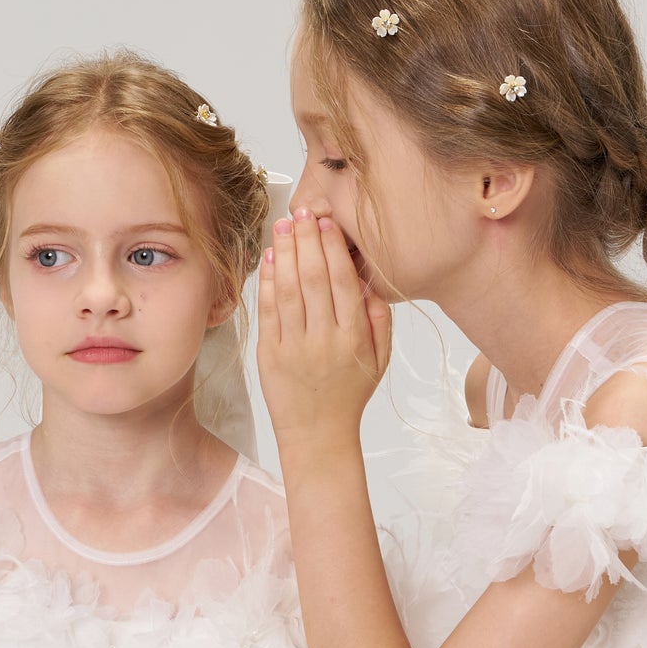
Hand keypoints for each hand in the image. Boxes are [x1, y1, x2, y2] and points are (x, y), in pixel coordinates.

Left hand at [256, 208, 391, 452]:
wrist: (318, 435)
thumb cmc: (349, 394)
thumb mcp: (379, 359)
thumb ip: (379, 319)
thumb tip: (369, 280)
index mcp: (354, 337)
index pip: (342, 281)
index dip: (332, 247)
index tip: (326, 222)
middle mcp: (324, 339)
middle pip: (313, 278)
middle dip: (307, 239)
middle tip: (302, 212)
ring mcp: (294, 346)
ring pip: (288, 289)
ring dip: (285, 252)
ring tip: (284, 225)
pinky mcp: (269, 354)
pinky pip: (268, 311)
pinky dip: (267, 281)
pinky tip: (270, 258)